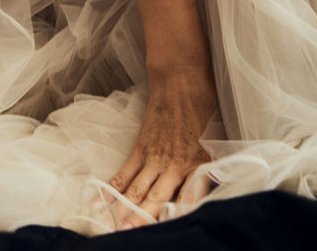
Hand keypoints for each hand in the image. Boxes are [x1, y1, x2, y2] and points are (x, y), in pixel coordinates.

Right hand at [108, 63, 218, 227]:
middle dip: (144, 220)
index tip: (166, 231)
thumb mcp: (216, 142)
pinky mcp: (140, 148)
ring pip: (138, 190)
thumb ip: (209, 170)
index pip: (187, 200)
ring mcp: (155, 157)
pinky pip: (124, 173)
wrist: (183, 80)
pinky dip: (112, 189)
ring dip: (126, 210)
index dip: (175, 217)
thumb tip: (205, 193)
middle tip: (130, 236)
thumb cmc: (205, 111)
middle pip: (157, 199)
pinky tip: (101, 203)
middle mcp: (175, 165)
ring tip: (116, 229)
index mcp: (198, 164)